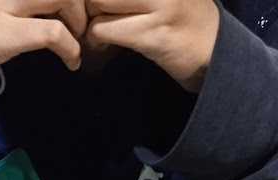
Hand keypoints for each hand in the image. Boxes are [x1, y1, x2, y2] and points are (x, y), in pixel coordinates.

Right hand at [0, 0, 86, 116]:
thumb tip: (57, 0)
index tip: (75, 9)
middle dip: (80, 2)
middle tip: (80, 25)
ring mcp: (0, 3)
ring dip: (78, 21)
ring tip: (76, 40)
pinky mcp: (2, 33)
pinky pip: (52, 33)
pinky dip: (70, 48)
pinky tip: (71, 61)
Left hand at [85, 0, 219, 91]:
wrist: (216, 50)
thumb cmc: (183, 18)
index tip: (96, 8)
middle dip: (87, 3)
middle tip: (92, 19)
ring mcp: (160, 3)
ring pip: (98, 3)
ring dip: (90, 22)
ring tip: (98, 34)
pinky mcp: (154, 32)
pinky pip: (104, 30)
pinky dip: (96, 41)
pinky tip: (104, 48)